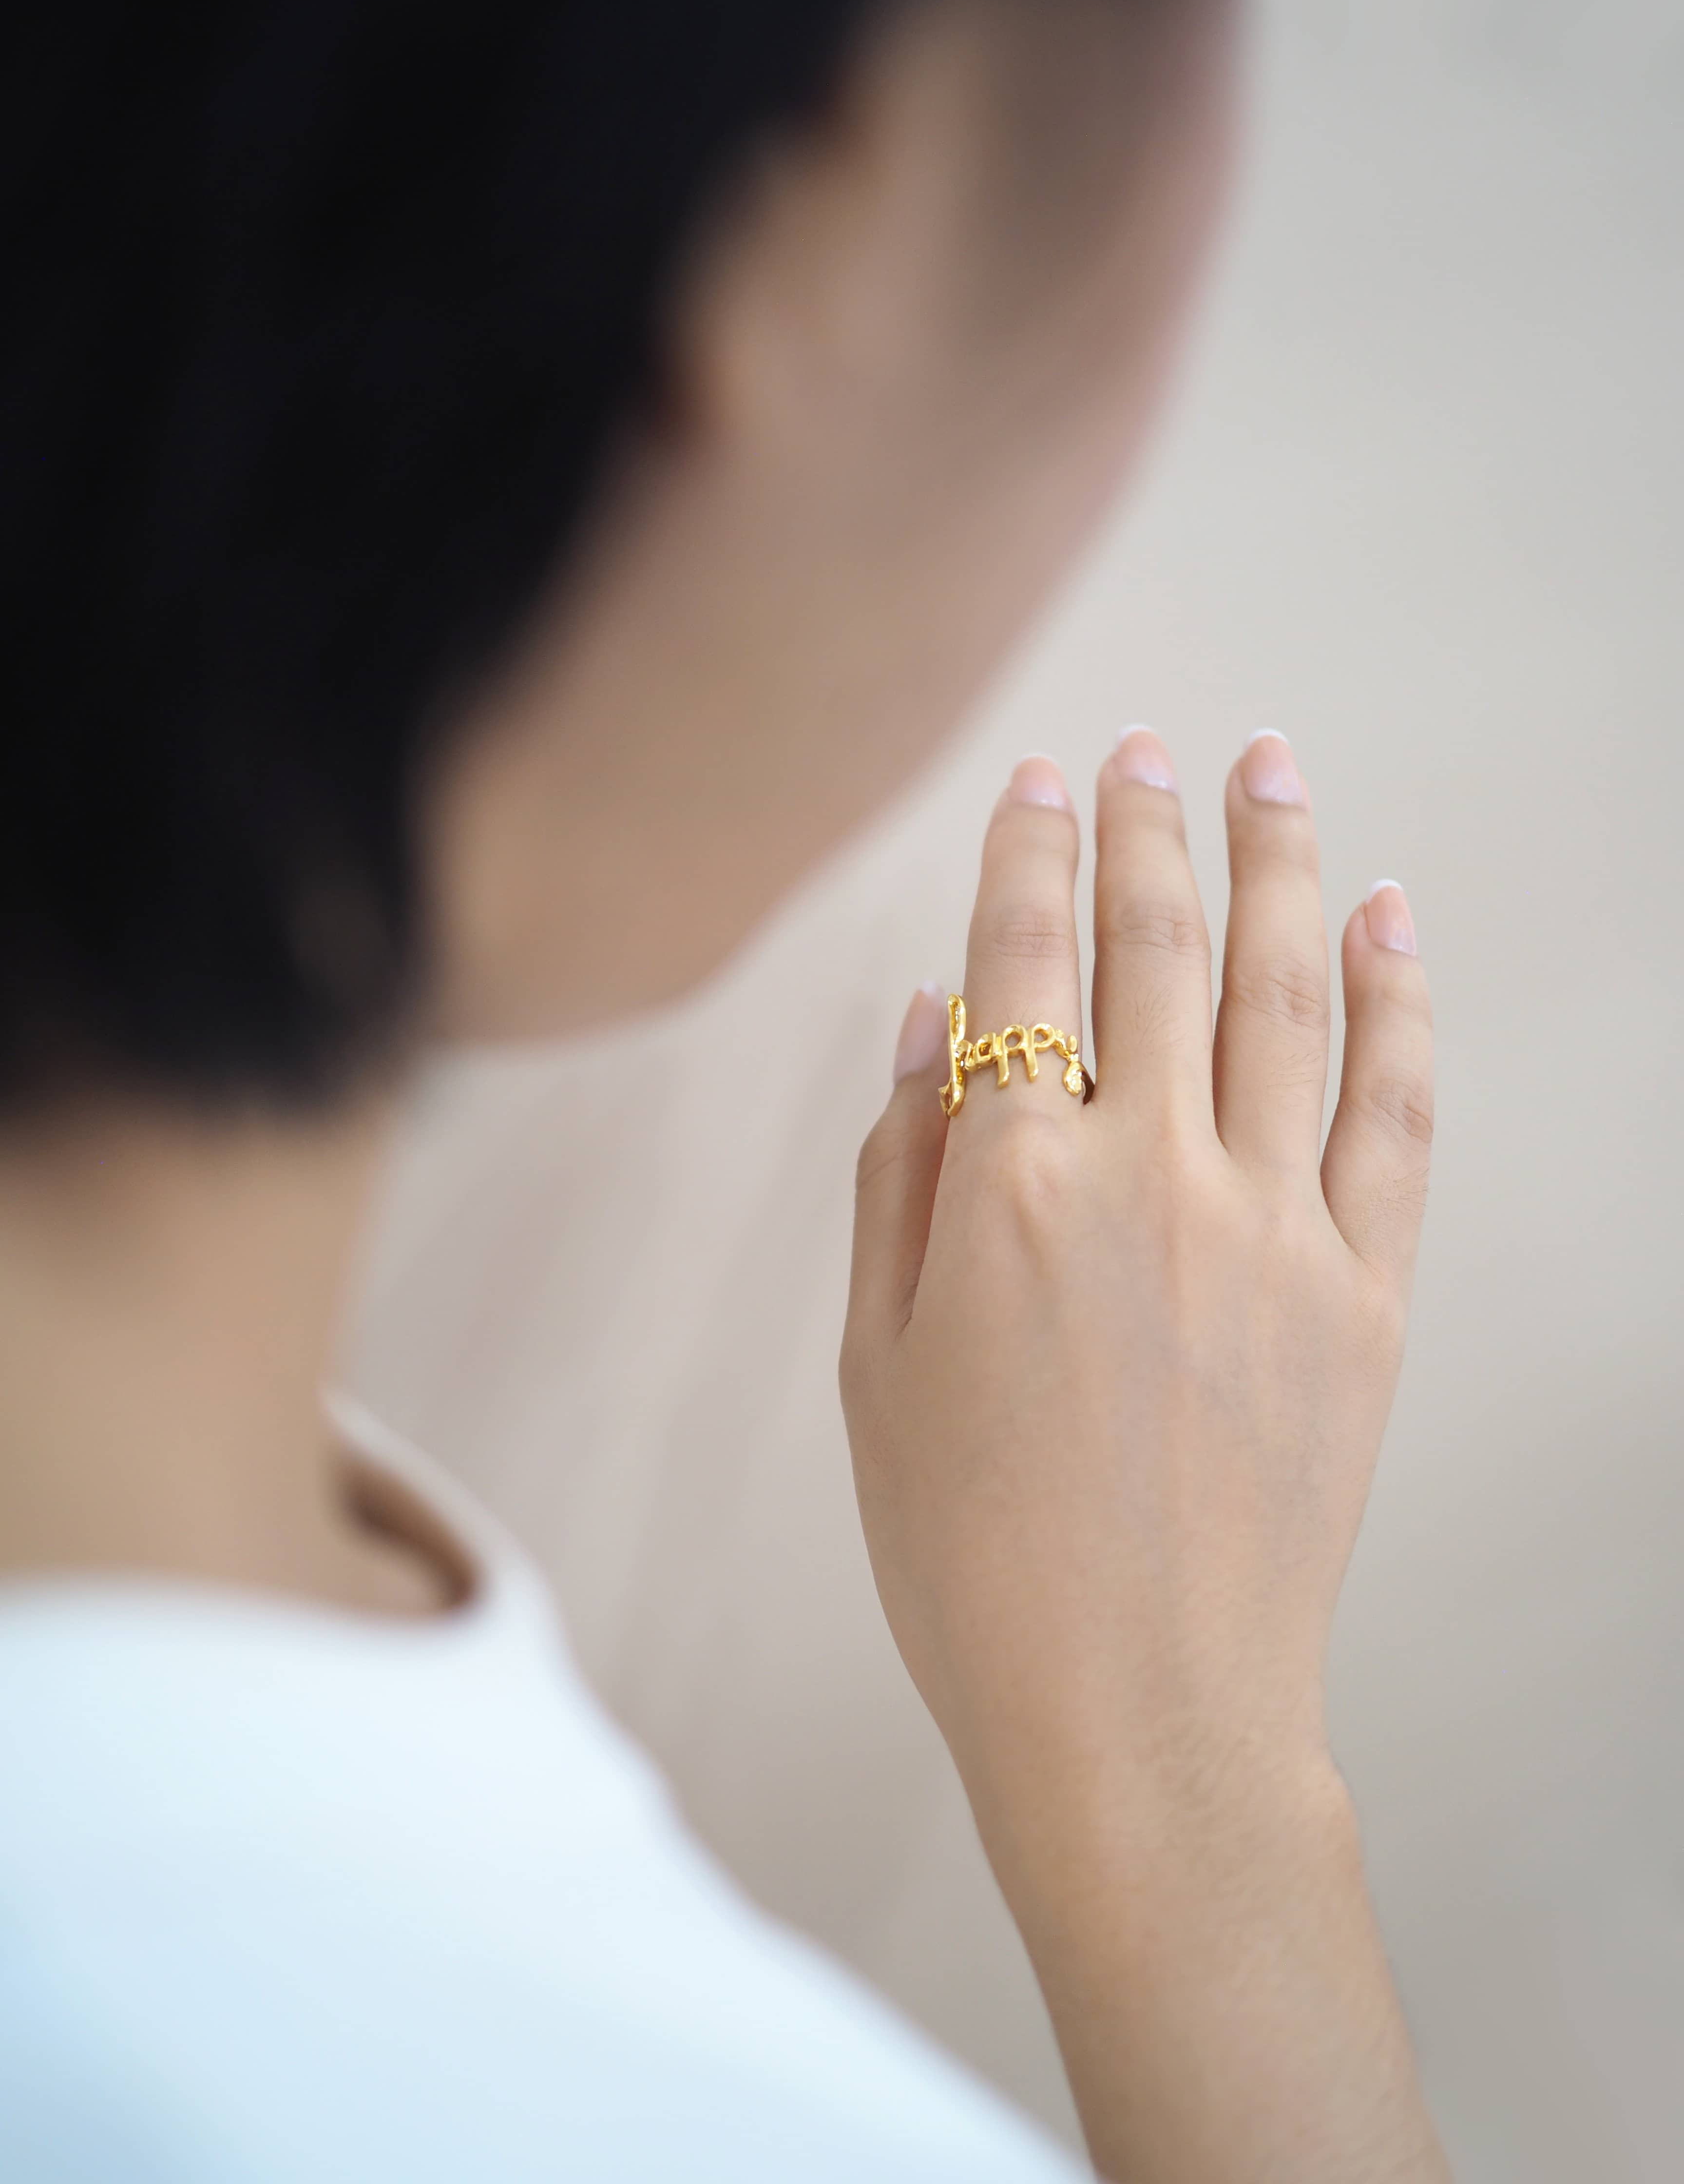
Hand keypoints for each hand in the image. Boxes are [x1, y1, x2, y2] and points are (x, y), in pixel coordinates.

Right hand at [842, 729, 1445, 2182]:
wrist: (1136, 1710)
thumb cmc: (975, 1553)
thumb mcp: (877, 1362)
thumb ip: (899, 1177)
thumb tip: (931, 1025)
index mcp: (1012, 1192)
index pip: (1019, 965)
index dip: (1028, 855)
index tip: (1044, 780)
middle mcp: (1150, 1178)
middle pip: (1155, 950)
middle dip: (1149, 828)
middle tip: (1151, 748)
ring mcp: (1273, 1230)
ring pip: (1284, 994)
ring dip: (1276, 867)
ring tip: (1271, 772)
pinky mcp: (1363, 1293)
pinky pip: (1391, 1111)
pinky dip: (1395, 1002)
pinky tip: (1389, 917)